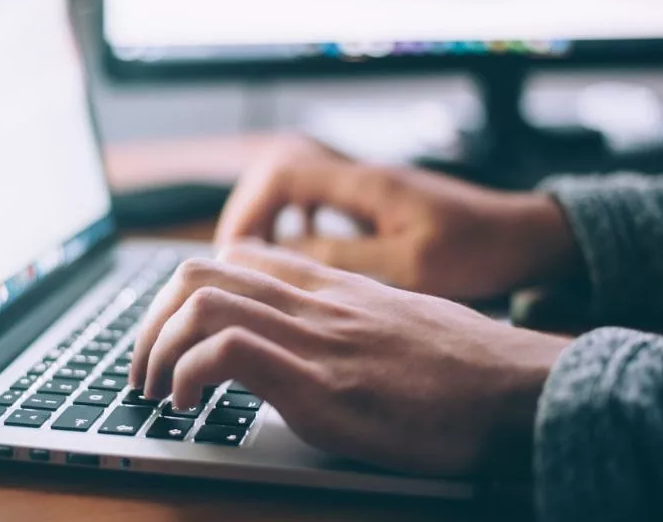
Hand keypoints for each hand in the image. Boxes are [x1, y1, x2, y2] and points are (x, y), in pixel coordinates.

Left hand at [131, 243, 569, 476]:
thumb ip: (343, 318)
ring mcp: (314, 338)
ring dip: (156, 348)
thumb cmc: (463, 365)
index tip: (172, 333)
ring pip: (201, 302)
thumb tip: (308, 338)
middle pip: (199, 273)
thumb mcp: (395, 320)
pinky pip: (227, 352)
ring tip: (155, 389)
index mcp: (328, 287)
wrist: (518, 389)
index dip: (185, 292)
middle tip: (143, 367)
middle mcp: (313, 302)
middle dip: (150, 320)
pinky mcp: (320, 385)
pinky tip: (188, 404)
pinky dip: (188, 374)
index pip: (234, 257)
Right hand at [216, 137, 579, 300]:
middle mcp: (361, 175)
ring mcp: (368, 185)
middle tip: (236, 257)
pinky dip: (296, 220)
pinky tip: (299, 249)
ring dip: (270, 215)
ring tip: (257, 256)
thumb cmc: (478, 250)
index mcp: (366, 183)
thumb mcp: (410, 265)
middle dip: (250, 212)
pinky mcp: (376, 200)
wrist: (525, 236)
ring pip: (295, 184)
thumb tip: (282, 255)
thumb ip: (343, 257)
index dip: (249, 209)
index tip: (236, 252)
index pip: (283, 174)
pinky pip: (318, 199)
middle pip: (279, 171)